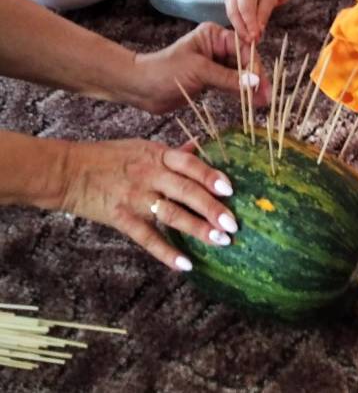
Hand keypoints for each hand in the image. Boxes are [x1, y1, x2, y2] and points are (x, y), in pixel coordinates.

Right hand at [61, 138, 237, 270]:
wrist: (69, 171)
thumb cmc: (109, 157)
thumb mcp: (142, 147)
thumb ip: (172, 152)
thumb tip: (200, 147)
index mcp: (157, 155)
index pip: (190, 164)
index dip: (210, 176)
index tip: (231, 189)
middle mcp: (150, 175)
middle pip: (186, 191)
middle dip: (212, 208)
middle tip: (233, 224)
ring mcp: (136, 197)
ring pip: (172, 215)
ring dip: (198, 229)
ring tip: (220, 241)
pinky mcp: (121, 218)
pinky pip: (147, 238)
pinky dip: (167, 252)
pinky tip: (185, 265)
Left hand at [129, 22, 270, 112]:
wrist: (141, 88)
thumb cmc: (165, 72)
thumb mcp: (199, 72)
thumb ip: (228, 77)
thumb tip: (255, 82)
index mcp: (214, 35)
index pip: (243, 48)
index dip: (254, 66)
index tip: (262, 84)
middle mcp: (216, 46)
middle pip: (244, 61)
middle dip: (255, 79)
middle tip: (267, 98)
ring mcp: (214, 63)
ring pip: (239, 74)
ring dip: (250, 88)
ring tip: (262, 104)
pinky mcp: (210, 79)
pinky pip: (230, 84)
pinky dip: (239, 94)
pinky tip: (250, 104)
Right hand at [225, 0, 289, 42]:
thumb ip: (264, 13)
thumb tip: (259, 30)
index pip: (245, 7)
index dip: (250, 23)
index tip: (256, 36)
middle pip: (234, 13)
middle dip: (243, 29)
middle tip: (252, 41)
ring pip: (232, 17)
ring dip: (241, 31)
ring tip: (251, 40)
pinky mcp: (229, 5)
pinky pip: (233, 18)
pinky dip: (240, 28)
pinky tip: (247, 36)